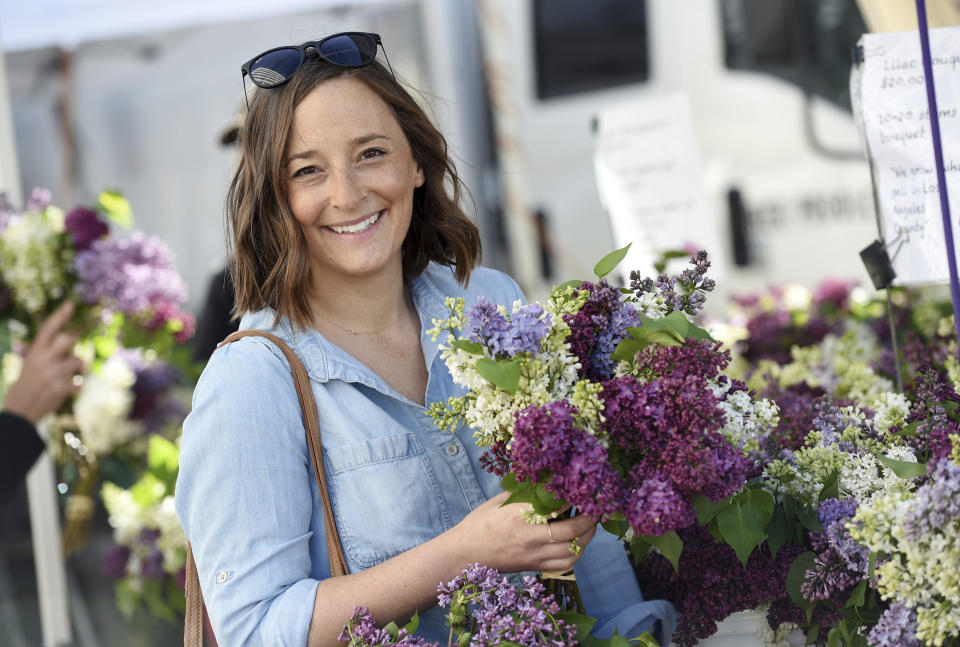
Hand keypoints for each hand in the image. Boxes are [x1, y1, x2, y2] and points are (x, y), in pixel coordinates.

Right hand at [4, 302, 83, 424]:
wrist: (21, 408)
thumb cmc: (31, 381)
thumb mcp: (34, 361)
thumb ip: (50, 350)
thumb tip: (74, 337)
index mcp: (35, 352)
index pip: (48, 329)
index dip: (60, 316)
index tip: (70, 304)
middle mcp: (43, 360)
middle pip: (67, 339)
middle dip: (73, 342)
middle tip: (68, 351)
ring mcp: (52, 373)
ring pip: (78, 361)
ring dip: (77, 368)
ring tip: (65, 376)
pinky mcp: (61, 388)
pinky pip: (80, 383)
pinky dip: (76, 387)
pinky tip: (64, 391)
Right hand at [450, 492, 597, 573]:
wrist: (463, 554)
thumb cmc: (479, 523)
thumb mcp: (499, 500)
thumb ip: (524, 492)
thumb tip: (547, 479)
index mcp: (519, 514)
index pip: (557, 503)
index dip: (575, 494)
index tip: (584, 485)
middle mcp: (530, 536)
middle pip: (572, 529)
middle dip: (590, 517)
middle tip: (596, 505)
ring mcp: (533, 554)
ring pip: (573, 550)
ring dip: (587, 536)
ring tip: (591, 523)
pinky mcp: (535, 567)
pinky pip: (565, 564)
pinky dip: (577, 553)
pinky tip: (579, 542)